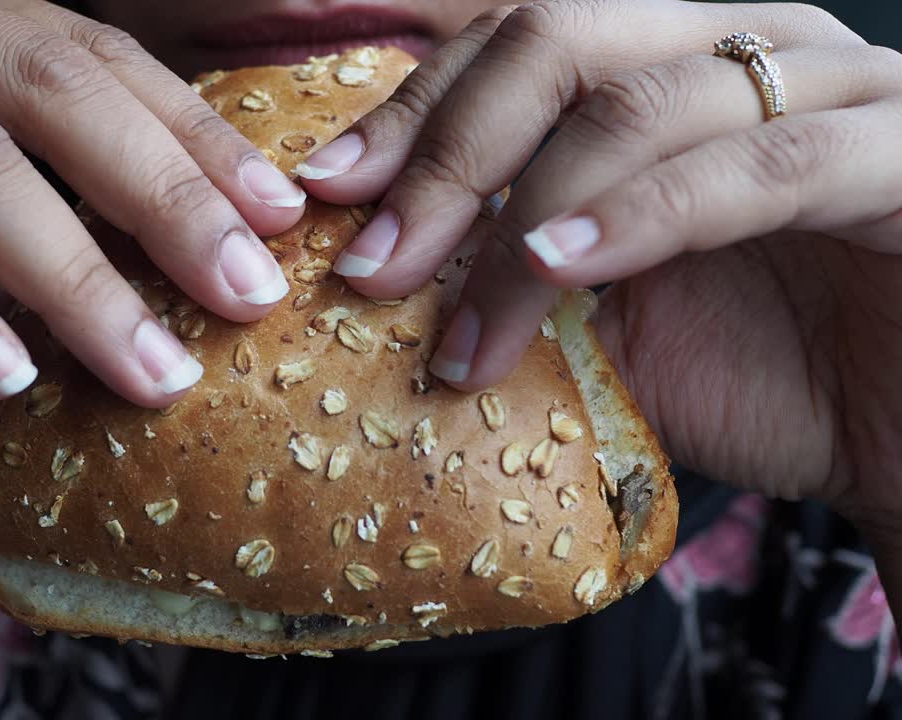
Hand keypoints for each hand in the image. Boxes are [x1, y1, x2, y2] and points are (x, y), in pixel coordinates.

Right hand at [0, 0, 305, 432]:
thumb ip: (68, 218)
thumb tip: (216, 268)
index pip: (99, 58)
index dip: (196, 133)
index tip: (279, 218)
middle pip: (47, 82)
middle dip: (161, 193)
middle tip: (243, 294)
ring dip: (70, 274)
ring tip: (149, 372)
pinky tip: (1, 376)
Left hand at [298, 0, 901, 517]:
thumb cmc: (767, 371)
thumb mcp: (609, 320)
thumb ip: (515, 274)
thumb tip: (377, 273)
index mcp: (669, 67)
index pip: (513, 48)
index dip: (412, 115)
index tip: (328, 196)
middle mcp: (746, 49)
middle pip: (558, 39)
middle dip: (444, 155)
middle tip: (370, 265)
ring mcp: (833, 88)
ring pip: (642, 105)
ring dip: (523, 216)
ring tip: (453, 326)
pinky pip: (762, 166)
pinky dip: (645, 216)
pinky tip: (559, 266)